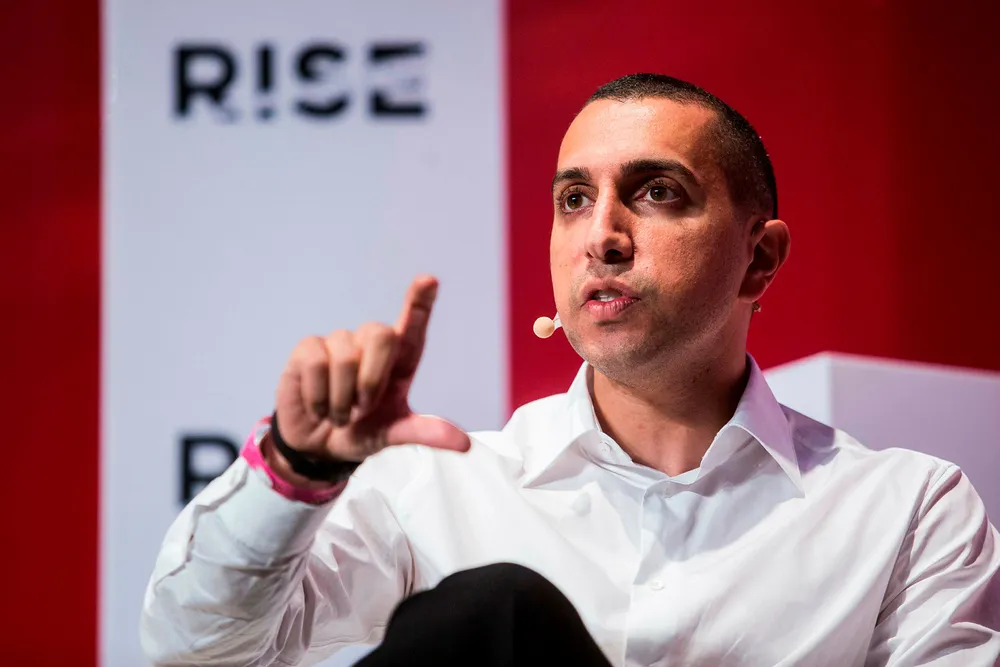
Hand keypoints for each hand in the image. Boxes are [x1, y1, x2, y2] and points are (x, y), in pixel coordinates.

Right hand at [271, 275, 469, 474]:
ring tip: (340, 414)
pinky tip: (319, 407)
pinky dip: (319, 396)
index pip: (413, 324)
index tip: (429, 281)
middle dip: (371, 379)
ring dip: (342, 398)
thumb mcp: (394, 435)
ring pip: (345, 355)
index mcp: (399, 360)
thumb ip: (426, 433)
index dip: (420, 301)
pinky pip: (316, 363)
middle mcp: (371, 344)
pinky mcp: (308, 349)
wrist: (318, 448)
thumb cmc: (362, 432)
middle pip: (380, 334)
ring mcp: (339, 343)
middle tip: (363, 410)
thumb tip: (464, 444)